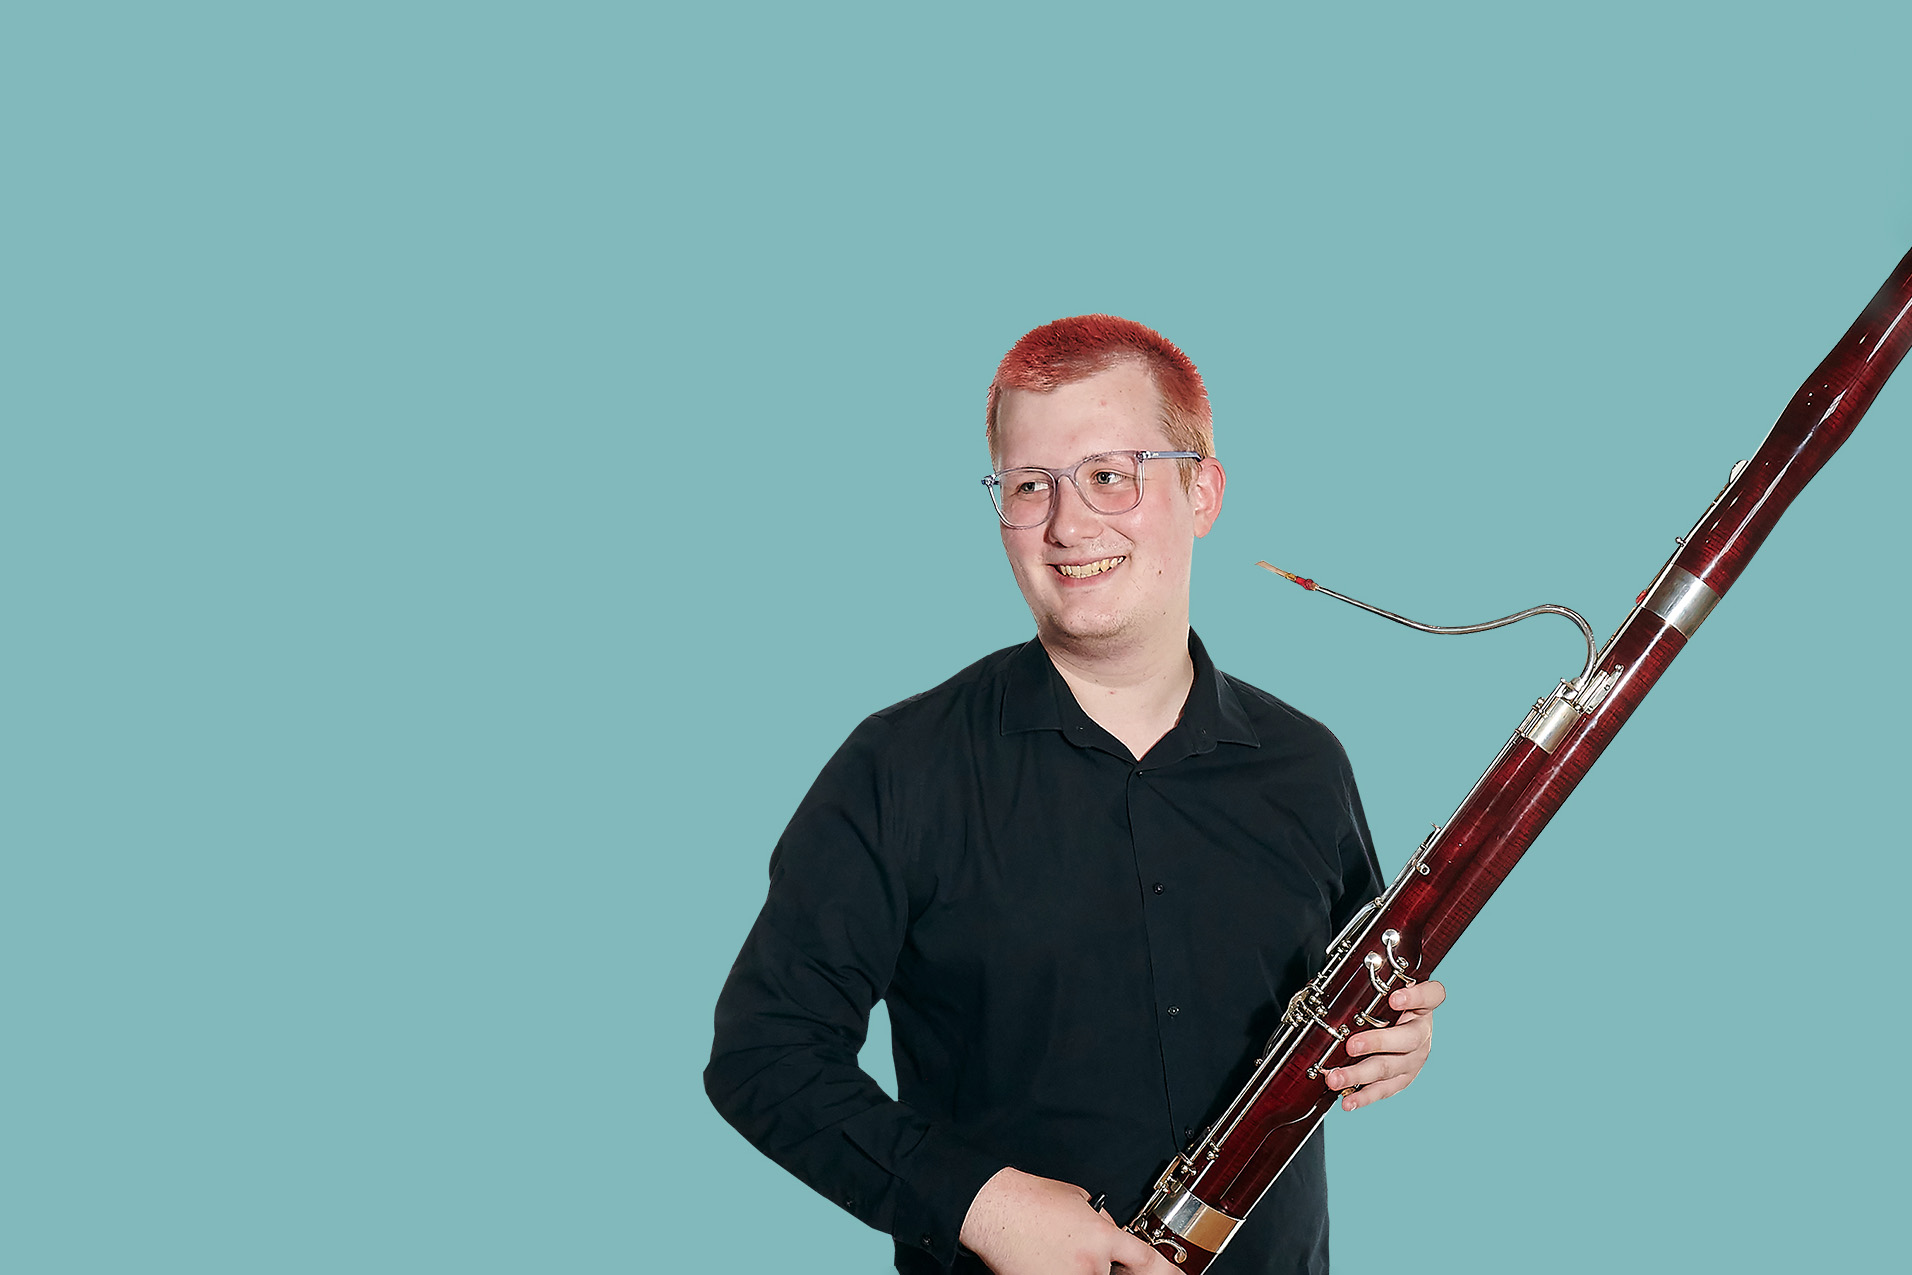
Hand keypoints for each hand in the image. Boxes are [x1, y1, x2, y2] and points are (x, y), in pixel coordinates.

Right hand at [959, 1167, 1179, 1274]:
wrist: (993, 1207)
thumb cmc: (1029, 1199)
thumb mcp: (1078, 1199)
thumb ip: (1102, 1222)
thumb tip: (1113, 1235)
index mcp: (1101, 1236)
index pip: (1146, 1261)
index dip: (1167, 1273)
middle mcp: (1089, 1264)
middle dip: (1109, 1266)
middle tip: (1086, 1251)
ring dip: (1082, 1267)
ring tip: (1059, 1250)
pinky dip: (1060, 1268)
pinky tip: (1047, 1258)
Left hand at [1324, 979, 1444, 1110]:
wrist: (1396, 1026)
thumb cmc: (1384, 1003)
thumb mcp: (1382, 990)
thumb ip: (1372, 984)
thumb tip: (1346, 970)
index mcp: (1422, 1005)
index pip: (1432, 995)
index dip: (1416, 997)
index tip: (1394, 998)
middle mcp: (1421, 1032)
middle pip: (1408, 1039)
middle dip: (1377, 1042)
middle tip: (1351, 1046)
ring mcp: (1414, 1059)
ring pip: (1390, 1068)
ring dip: (1359, 1074)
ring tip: (1335, 1079)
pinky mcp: (1403, 1079)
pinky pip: (1384, 1089)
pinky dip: (1363, 1096)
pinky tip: (1347, 1101)